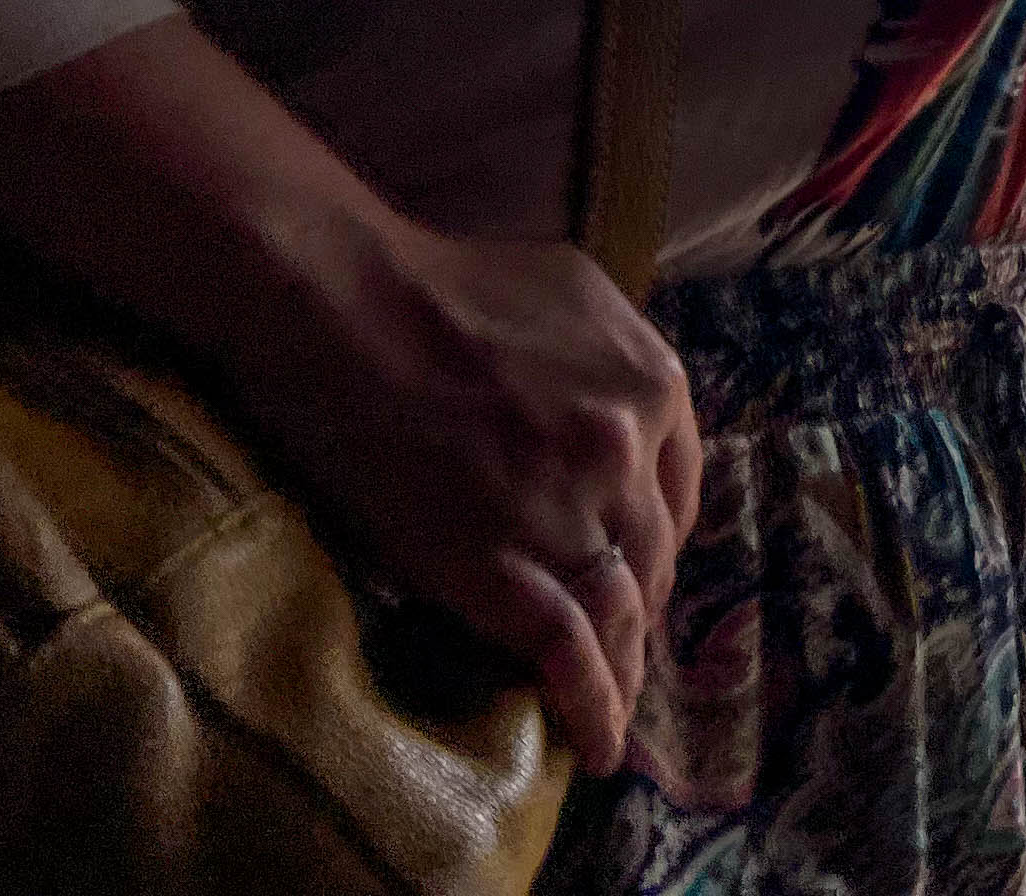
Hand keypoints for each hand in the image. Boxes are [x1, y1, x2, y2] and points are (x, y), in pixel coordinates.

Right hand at [224, 221, 700, 775]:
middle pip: (652, 555)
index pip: (680, 491)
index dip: (659, 542)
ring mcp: (567, 511)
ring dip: (626, 672)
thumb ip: (619, 361)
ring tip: (620, 714)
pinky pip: (567, 650)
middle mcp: (628, 449)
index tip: (642, 575)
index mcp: (656, 382)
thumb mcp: (577, 294)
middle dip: (642, 607)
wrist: (346, 306)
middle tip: (624, 647)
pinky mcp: (500, 565)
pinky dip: (591, 703)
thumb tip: (633, 417)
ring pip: (620, 611)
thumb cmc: (445, 286)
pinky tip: (599, 739)